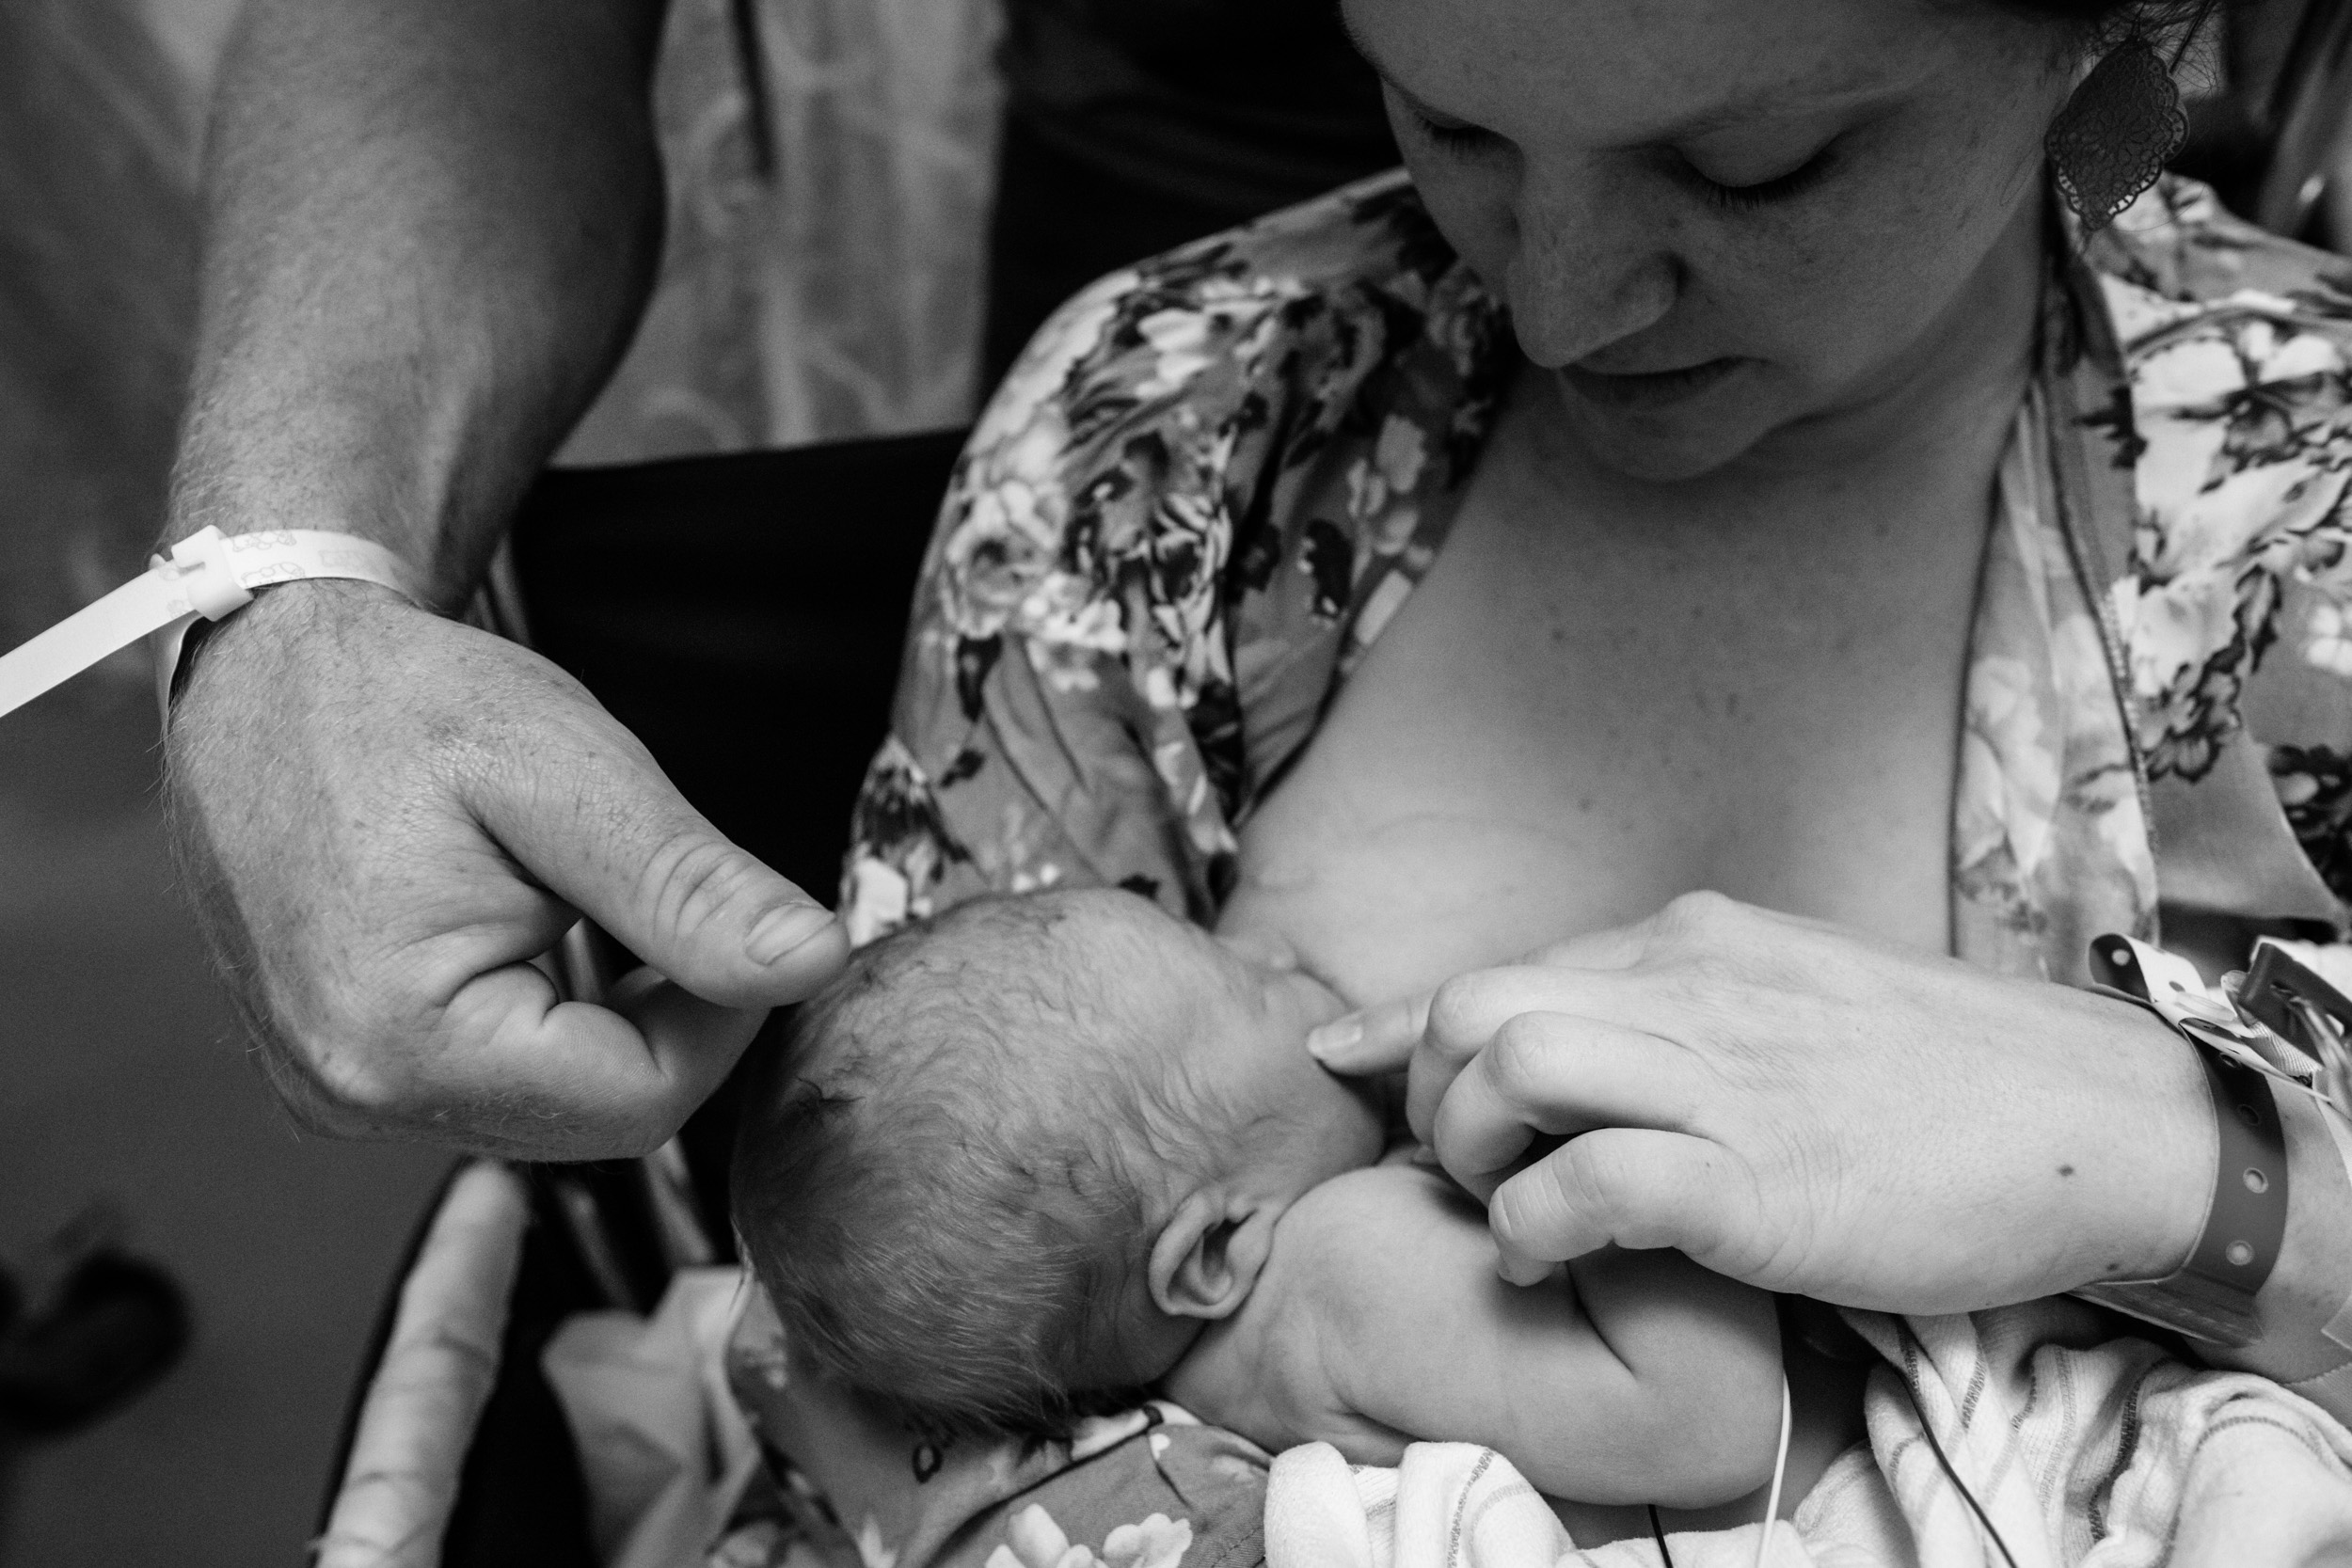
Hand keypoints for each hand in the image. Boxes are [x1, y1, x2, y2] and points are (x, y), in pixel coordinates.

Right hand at [166, 581, 849, 1157]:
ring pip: (555, 1104)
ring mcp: (339, 1091)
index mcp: (402, 1042)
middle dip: (661, 1014)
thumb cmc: (403, 704)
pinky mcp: (347, 1071)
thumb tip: (814, 964)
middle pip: (599, 1116)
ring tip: (570, 891)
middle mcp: (355, 1095)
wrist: (269, 673)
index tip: (719, 911)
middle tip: (650, 889)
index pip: (645, 1102)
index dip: (722, 1015)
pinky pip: (498, 1082)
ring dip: (604, 1012)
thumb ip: (692, 889)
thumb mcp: (571, 776)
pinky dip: (548, 1018)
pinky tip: (530, 925)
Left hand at [1308, 892, 2211, 1312]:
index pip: (1504, 967)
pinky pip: (1590, 1180)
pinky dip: (1537, 1223)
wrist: (2092, 1122)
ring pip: (1511, 1064)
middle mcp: (1689, 988)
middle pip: (1476, 1003)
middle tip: (1452, 1163)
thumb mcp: (1792, 1005)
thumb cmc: (1945, 1078)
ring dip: (1469, 1147)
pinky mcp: (1757, 1177)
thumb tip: (1589, 1036)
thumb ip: (1683, 1011)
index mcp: (1693, 944)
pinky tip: (1551, 1258)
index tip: (1348, 1059)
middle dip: (1426, 1087)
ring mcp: (1722, 1076)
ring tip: (1497, 1209)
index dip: (1404, 1022)